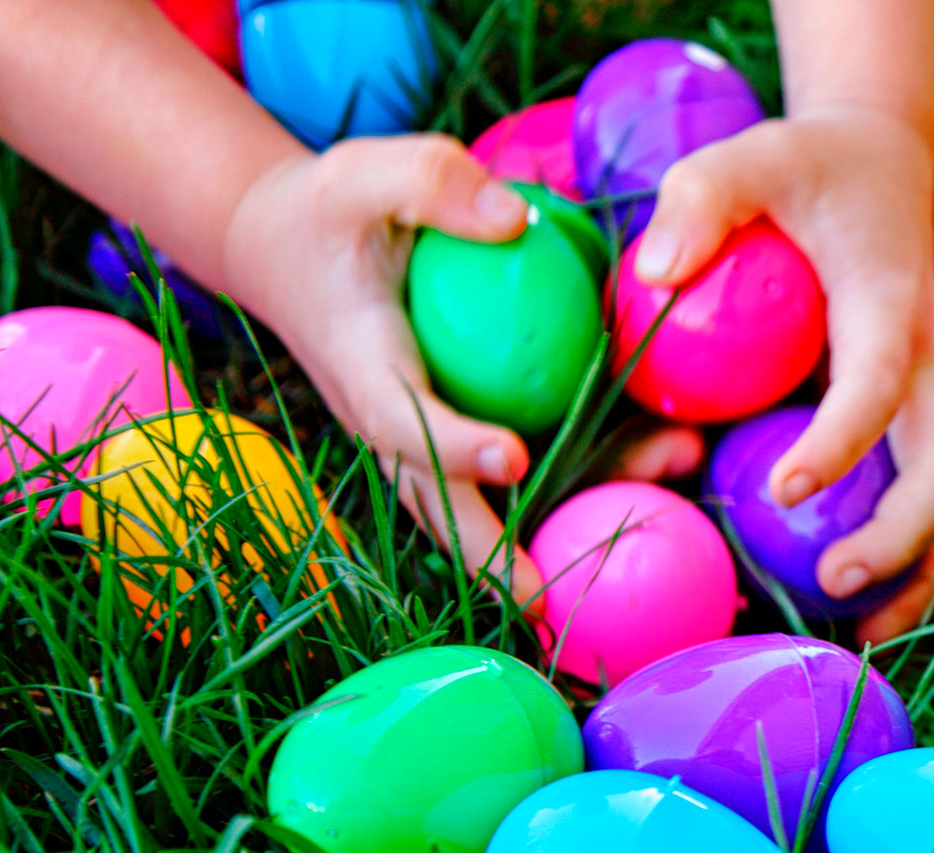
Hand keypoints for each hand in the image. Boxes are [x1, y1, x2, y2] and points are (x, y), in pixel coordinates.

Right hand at [221, 136, 705, 613]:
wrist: (285, 250)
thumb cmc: (332, 210)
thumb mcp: (366, 172)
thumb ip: (432, 184)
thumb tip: (516, 221)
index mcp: (363, 365)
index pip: (404, 418)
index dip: (454, 446)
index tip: (512, 457)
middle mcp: (389, 420)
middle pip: (439, 501)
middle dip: (493, 554)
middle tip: (548, 599)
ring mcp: (420, 438)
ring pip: (479, 503)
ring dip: (544, 533)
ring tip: (625, 541)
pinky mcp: (454, 435)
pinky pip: (512, 475)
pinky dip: (569, 490)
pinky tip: (649, 477)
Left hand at [634, 109, 933, 645]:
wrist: (879, 163)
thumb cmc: (803, 166)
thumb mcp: (749, 153)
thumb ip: (701, 198)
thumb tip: (656, 272)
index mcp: (887, 308)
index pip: (875, 386)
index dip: (840, 442)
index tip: (782, 489)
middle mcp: (922, 366)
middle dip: (900, 538)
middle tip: (831, 580)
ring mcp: (924, 403)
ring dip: (917, 576)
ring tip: (861, 638)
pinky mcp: (910, 424)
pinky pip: (923, 505)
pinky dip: (904, 564)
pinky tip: (849, 608)